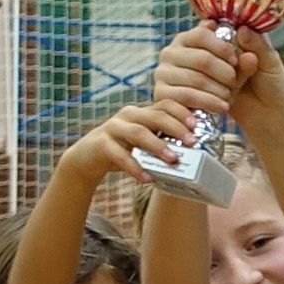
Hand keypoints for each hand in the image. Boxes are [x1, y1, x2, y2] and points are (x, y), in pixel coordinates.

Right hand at [57, 99, 197, 185]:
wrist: (85, 159)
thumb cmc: (121, 150)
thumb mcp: (142, 142)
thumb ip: (160, 140)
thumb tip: (192, 151)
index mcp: (142, 113)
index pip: (166, 104)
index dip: (183, 111)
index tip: (198, 124)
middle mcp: (128, 115)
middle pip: (156, 116)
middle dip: (176, 127)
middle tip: (192, 142)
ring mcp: (113, 128)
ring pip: (139, 133)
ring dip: (158, 146)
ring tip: (173, 160)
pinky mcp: (101, 144)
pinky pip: (120, 155)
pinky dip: (135, 167)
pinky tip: (147, 179)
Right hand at [153, 16, 254, 116]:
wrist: (251, 114)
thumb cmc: (257, 81)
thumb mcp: (263, 60)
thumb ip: (255, 45)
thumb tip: (243, 31)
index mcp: (193, 37)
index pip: (201, 35)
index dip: (221, 48)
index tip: (236, 59)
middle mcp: (174, 52)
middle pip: (201, 59)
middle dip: (224, 74)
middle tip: (234, 82)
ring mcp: (166, 73)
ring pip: (196, 80)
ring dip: (219, 90)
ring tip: (230, 97)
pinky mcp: (163, 94)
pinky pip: (186, 97)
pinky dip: (208, 102)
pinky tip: (222, 107)